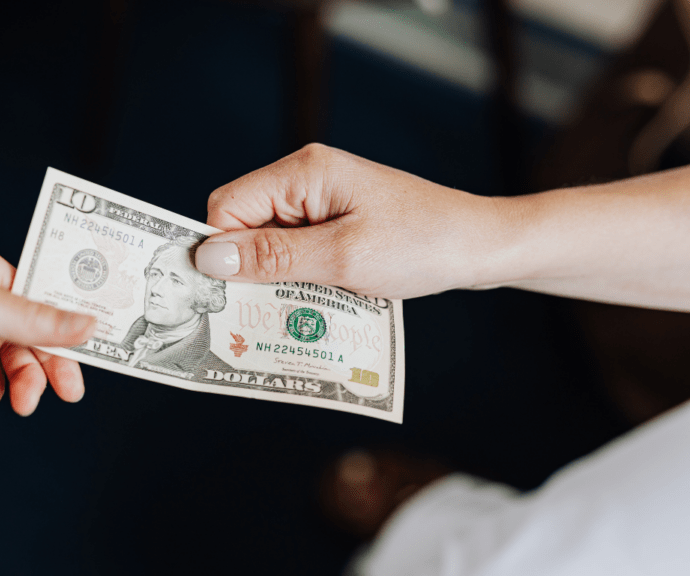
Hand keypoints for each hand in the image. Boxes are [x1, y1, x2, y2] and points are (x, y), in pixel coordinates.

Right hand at [194, 144, 501, 298]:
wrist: (482, 246)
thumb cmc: (421, 245)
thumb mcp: (342, 258)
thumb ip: (272, 257)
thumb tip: (207, 258)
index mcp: (303, 172)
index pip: (227, 207)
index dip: (222, 251)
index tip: (231, 294)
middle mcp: (306, 178)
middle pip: (244, 223)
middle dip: (249, 267)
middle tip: (267, 308)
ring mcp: (322, 199)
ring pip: (269, 240)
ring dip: (277, 276)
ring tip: (302, 304)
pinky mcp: (336, 220)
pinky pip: (296, 247)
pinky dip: (299, 275)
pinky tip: (319, 297)